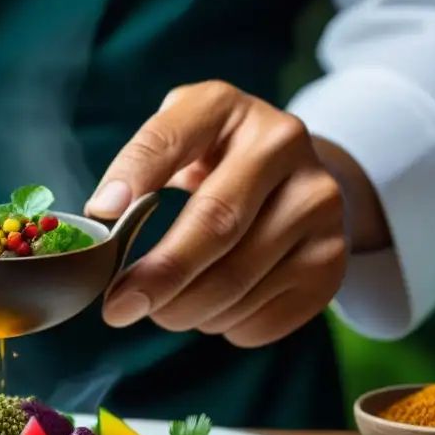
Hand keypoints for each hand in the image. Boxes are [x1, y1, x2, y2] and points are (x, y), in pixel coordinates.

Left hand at [86, 81, 349, 347]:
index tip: (102, 218)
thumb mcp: (177, 140)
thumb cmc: (215, 160)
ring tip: (165, 308)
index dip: (134, 178)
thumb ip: (139, 165)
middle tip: (118, 308)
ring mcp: (319, 205)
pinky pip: (263, 317)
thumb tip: (104, 213)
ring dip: (185, 310)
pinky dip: (224, 326)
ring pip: (237, 283)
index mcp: (227, 107)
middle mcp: (285, 146)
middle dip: (159, 278)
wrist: (294, 179)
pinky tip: (213, 310)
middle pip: (215, 226)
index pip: (170, 141)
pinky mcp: (332, 261)